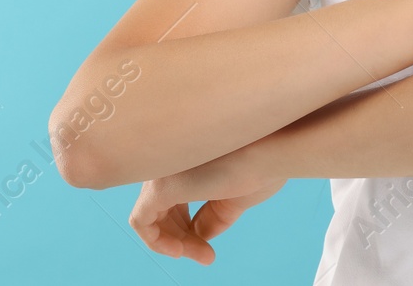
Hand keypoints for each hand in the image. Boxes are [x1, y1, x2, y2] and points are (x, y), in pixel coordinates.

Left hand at [128, 144, 286, 262]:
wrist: (272, 155)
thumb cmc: (262, 168)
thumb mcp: (230, 200)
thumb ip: (208, 218)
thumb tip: (193, 237)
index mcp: (188, 160)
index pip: (174, 202)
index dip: (189, 231)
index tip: (210, 251)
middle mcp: (170, 162)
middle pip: (163, 210)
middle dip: (183, 238)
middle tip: (208, 256)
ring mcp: (162, 172)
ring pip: (151, 217)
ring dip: (175, 243)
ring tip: (203, 255)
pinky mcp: (159, 187)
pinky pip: (141, 221)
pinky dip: (156, 242)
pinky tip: (178, 251)